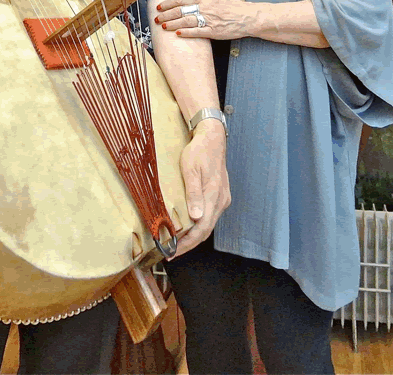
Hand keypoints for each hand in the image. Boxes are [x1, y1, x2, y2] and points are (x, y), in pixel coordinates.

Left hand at [156, 0, 253, 39]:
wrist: (248, 17)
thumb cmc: (231, 8)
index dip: (168, 3)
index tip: (158, 6)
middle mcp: (205, 8)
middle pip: (181, 10)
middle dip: (166, 14)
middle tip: (156, 18)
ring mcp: (209, 20)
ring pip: (186, 21)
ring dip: (173, 24)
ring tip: (163, 26)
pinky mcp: (214, 31)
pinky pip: (198, 32)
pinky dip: (187, 33)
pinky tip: (178, 34)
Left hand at [174, 121, 230, 255]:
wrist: (212, 138)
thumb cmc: (199, 151)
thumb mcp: (190, 169)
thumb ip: (193, 193)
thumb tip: (196, 217)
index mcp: (213, 196)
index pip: (201, 229)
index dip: (187, 244)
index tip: (172, 252)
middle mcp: (221, 201)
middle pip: (205, 231)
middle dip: (188, 244)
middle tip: (170, 252)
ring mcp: (222, 199)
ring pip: (208, 225)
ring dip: (193, 236)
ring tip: (176, 243)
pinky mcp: (220, 196)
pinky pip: (210, 216)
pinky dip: (198, 226)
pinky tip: (187, 227)